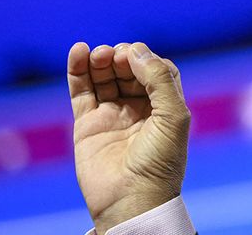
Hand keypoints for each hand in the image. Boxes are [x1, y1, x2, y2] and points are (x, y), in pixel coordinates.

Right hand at [68, 41, 190, 234]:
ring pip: (103, 78)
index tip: (136, 55)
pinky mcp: (87, 125)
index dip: (146, 58)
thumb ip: (159, 80)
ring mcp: (111, 116)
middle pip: (128, 70)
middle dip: (121, 57)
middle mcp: (138, 109)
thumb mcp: (173, 116)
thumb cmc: (160, 162)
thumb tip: (136, 51)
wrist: (131, 200)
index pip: (155, 70)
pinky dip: (78, 71)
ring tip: (98, 53)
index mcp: (163, 107)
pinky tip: (78, 51)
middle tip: (115, 55)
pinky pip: (82, 92)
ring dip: (100, 60)